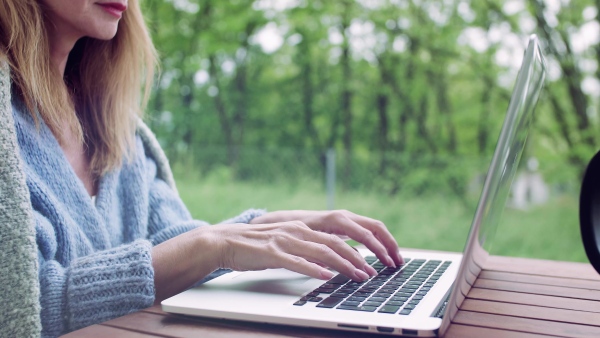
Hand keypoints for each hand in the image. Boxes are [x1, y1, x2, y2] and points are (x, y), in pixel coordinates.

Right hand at [203, 221, 375, 280]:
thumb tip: (325, 264)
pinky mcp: (272, 253)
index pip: (335, 239)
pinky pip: (297, 262)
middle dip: (356, 260)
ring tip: (357, 276)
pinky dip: (314, 270)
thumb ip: (304, 250)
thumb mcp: (284, 244)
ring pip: (321, 252)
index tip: (369, 265)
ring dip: (343, 265)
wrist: (224, 241)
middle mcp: (296, 231)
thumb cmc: (254, 247)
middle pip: (334, 244)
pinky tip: (326, 277)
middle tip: (370, 274)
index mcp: (300, 228)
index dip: (355, 252)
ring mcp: (284, 242)